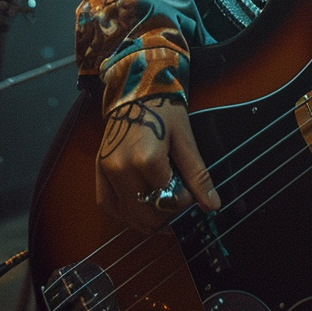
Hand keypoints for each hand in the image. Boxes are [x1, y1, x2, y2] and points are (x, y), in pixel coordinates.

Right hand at [97, 96, 219, 232]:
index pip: (169, 200)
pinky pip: (108, 205)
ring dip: (146, 220)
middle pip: (146, 213)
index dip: (184, 200)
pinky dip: (124, 213)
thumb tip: (212, 205)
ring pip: (127, 215)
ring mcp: (107, 171)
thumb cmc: (164, 110)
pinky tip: (139, 210)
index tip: (191, 189)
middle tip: (178, 203)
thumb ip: (198, 175)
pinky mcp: (99, 170)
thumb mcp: (185, 139)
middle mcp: (121, 169)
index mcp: (146, 160)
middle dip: (166, 215)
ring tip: (163, 213)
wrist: (137, 90)